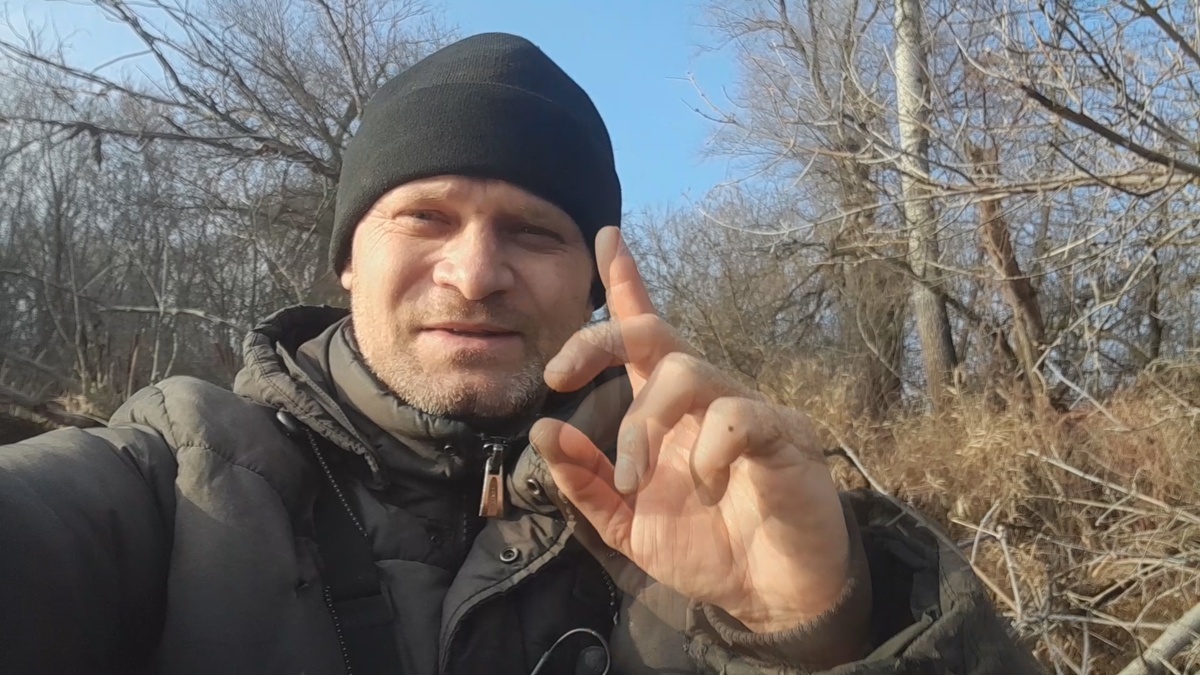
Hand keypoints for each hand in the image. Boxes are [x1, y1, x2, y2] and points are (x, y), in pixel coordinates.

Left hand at [532, 227, 853, 634]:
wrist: (772, 597)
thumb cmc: (709, 548)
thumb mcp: (627, 523)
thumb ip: (586, 481)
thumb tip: (542, 432)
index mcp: (668, 412)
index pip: (644, 334)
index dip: (626, 282)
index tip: (605, 236)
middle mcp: (704, 399)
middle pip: (655, 332)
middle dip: (598, 340)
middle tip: (557, 377)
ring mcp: (747, 411)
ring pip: (687, 371)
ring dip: (644, 426)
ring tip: (639, 480)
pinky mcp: (784, 435)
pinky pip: (738, 416)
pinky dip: (708, 453)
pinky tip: (710, 489)